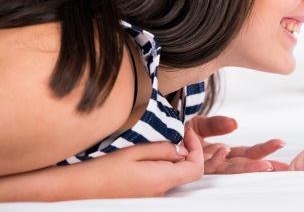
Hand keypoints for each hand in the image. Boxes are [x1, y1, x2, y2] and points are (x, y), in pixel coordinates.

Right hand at [0, 128, 205, 200]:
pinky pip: (160, 181)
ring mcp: (152, 198)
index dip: (198, 149)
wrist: (76, 188)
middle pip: (186, 173)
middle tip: (178, 135)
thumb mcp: (135, 151)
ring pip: (173, 176)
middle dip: (186, 152)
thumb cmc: (101, 169)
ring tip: (157, 144)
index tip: (187, 134)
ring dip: (172, 159)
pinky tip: (146, 158)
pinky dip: (161, 168)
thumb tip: (181, 150)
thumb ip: (163, 149)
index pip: (196, 168)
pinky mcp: (143, 198)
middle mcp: (159, 193)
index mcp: (160, 180)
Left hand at [185, 115, 288, 173]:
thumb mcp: (202, 124)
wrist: (157, 135)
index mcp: (222, 151)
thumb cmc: (180, 132)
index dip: (263, 150)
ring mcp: (203, 163)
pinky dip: (215, 157)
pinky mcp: (190, 163)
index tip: (280, 145)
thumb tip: (235, 124)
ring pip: (229, 167)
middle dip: (264, 164)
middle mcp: (215, 161)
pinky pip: (204, 162)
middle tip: (283, 167)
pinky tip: (225, 151)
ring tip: (266, 166)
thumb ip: (218, 124)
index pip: (246, 153)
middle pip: (243, 163)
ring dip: (247, 166)